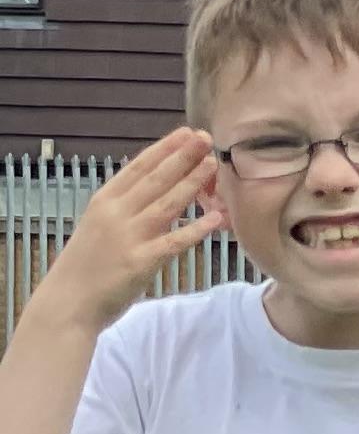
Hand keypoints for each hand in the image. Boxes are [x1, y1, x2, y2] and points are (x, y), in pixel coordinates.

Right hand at [39, 129, 222, 331]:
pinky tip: (216, 219)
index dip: (164, 149)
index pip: (137, 168)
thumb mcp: (100, 225)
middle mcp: (115, 214)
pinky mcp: (140, 262)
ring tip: (213, 165)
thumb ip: (124, 206)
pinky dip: (195, 230)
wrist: (68, 301)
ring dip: (192, 182)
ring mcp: (128, 237)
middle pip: (154, 180)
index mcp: (104, 202)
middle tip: (205, 138)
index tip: (185, 132)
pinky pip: (173, 243)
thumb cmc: (87, 264)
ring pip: (166, 204)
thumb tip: (153, 185)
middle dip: (182, 156)